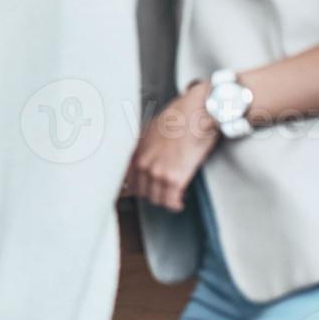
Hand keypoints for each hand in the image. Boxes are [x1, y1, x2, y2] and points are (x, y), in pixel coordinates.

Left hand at [125, 80, 219, 211]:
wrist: (192, 115)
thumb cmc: (175, 121)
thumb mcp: (148, 133)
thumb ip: (141, 149)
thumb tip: (138, 160)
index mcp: (135, 154)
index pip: (126, 182)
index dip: (133, 190)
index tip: (137, 194)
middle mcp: (143, 164)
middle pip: (141, 193)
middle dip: (152, 194)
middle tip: (161, 192)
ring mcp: (157, 172)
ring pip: (156, 199)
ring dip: (164, 200)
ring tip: (172, 196)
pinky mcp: (174, 178)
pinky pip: (171, 201)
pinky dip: (175, 204)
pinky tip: (179, 201)